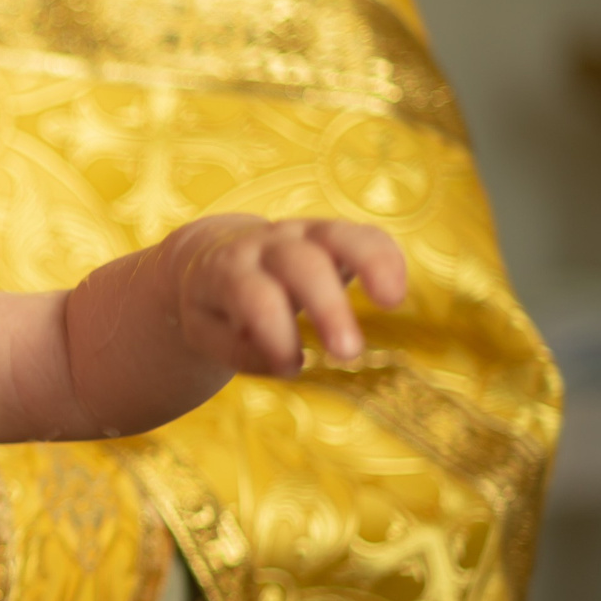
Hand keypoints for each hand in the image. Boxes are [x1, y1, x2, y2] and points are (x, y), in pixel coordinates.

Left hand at [178, 217, 406, 374]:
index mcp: (226, 269)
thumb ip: (239, 350)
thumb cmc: (214, 306)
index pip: (251, 294)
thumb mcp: (205, 332)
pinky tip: (395, 294)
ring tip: (391, 300)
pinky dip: (385, 256)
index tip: (292, 366)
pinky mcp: (330, 235)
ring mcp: (300, 234)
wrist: (208, 257)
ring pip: (337, 234)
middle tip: (348, 352)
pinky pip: (364, 235)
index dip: (274, 330)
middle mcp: (265, 245)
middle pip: (300, 262)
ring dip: (370, 264)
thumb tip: (288, 364)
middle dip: (328, 305)